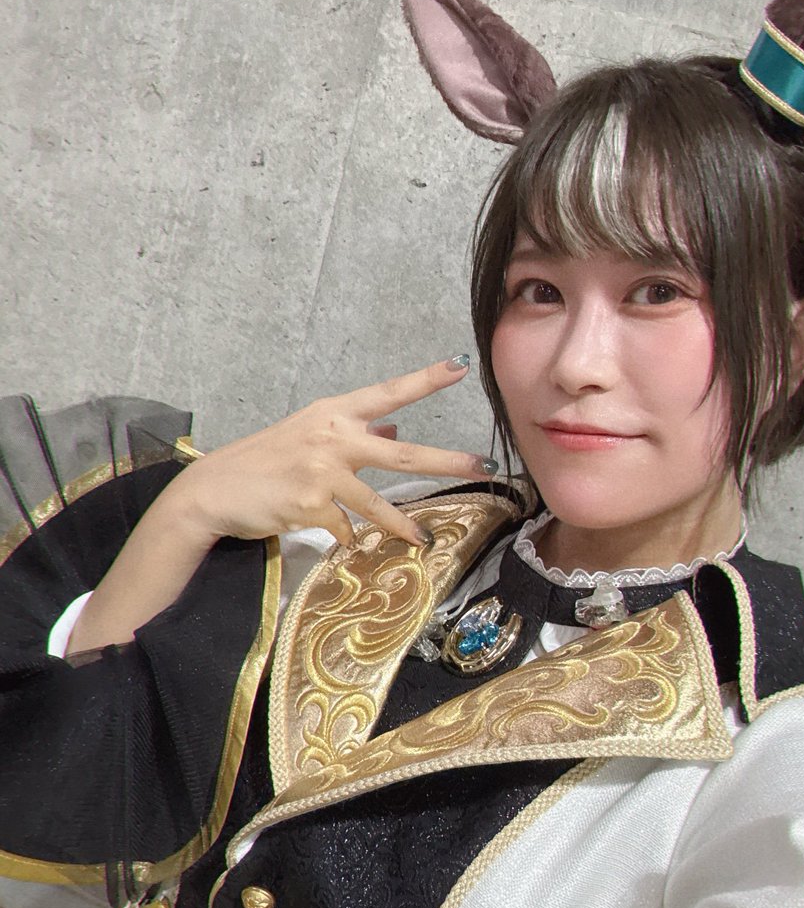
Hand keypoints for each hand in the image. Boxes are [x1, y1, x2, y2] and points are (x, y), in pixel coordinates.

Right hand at [167, 355, 493, 547]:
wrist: (214, 489)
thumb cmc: (265, 461)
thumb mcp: (309, 435)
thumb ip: (354, 433)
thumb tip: (393, 430)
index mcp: (334, 413)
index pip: (388, 392)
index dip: (426, 379)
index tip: (460, 366)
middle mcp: (333, 437)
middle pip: (403, 453)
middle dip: (447, 460)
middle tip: (483, 465)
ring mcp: (323, 472)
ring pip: (378, 504)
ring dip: (403, 526)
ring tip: (424, 539)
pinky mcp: (311, 505)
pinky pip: (344, 528)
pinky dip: (346, 537)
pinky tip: (342, 542)